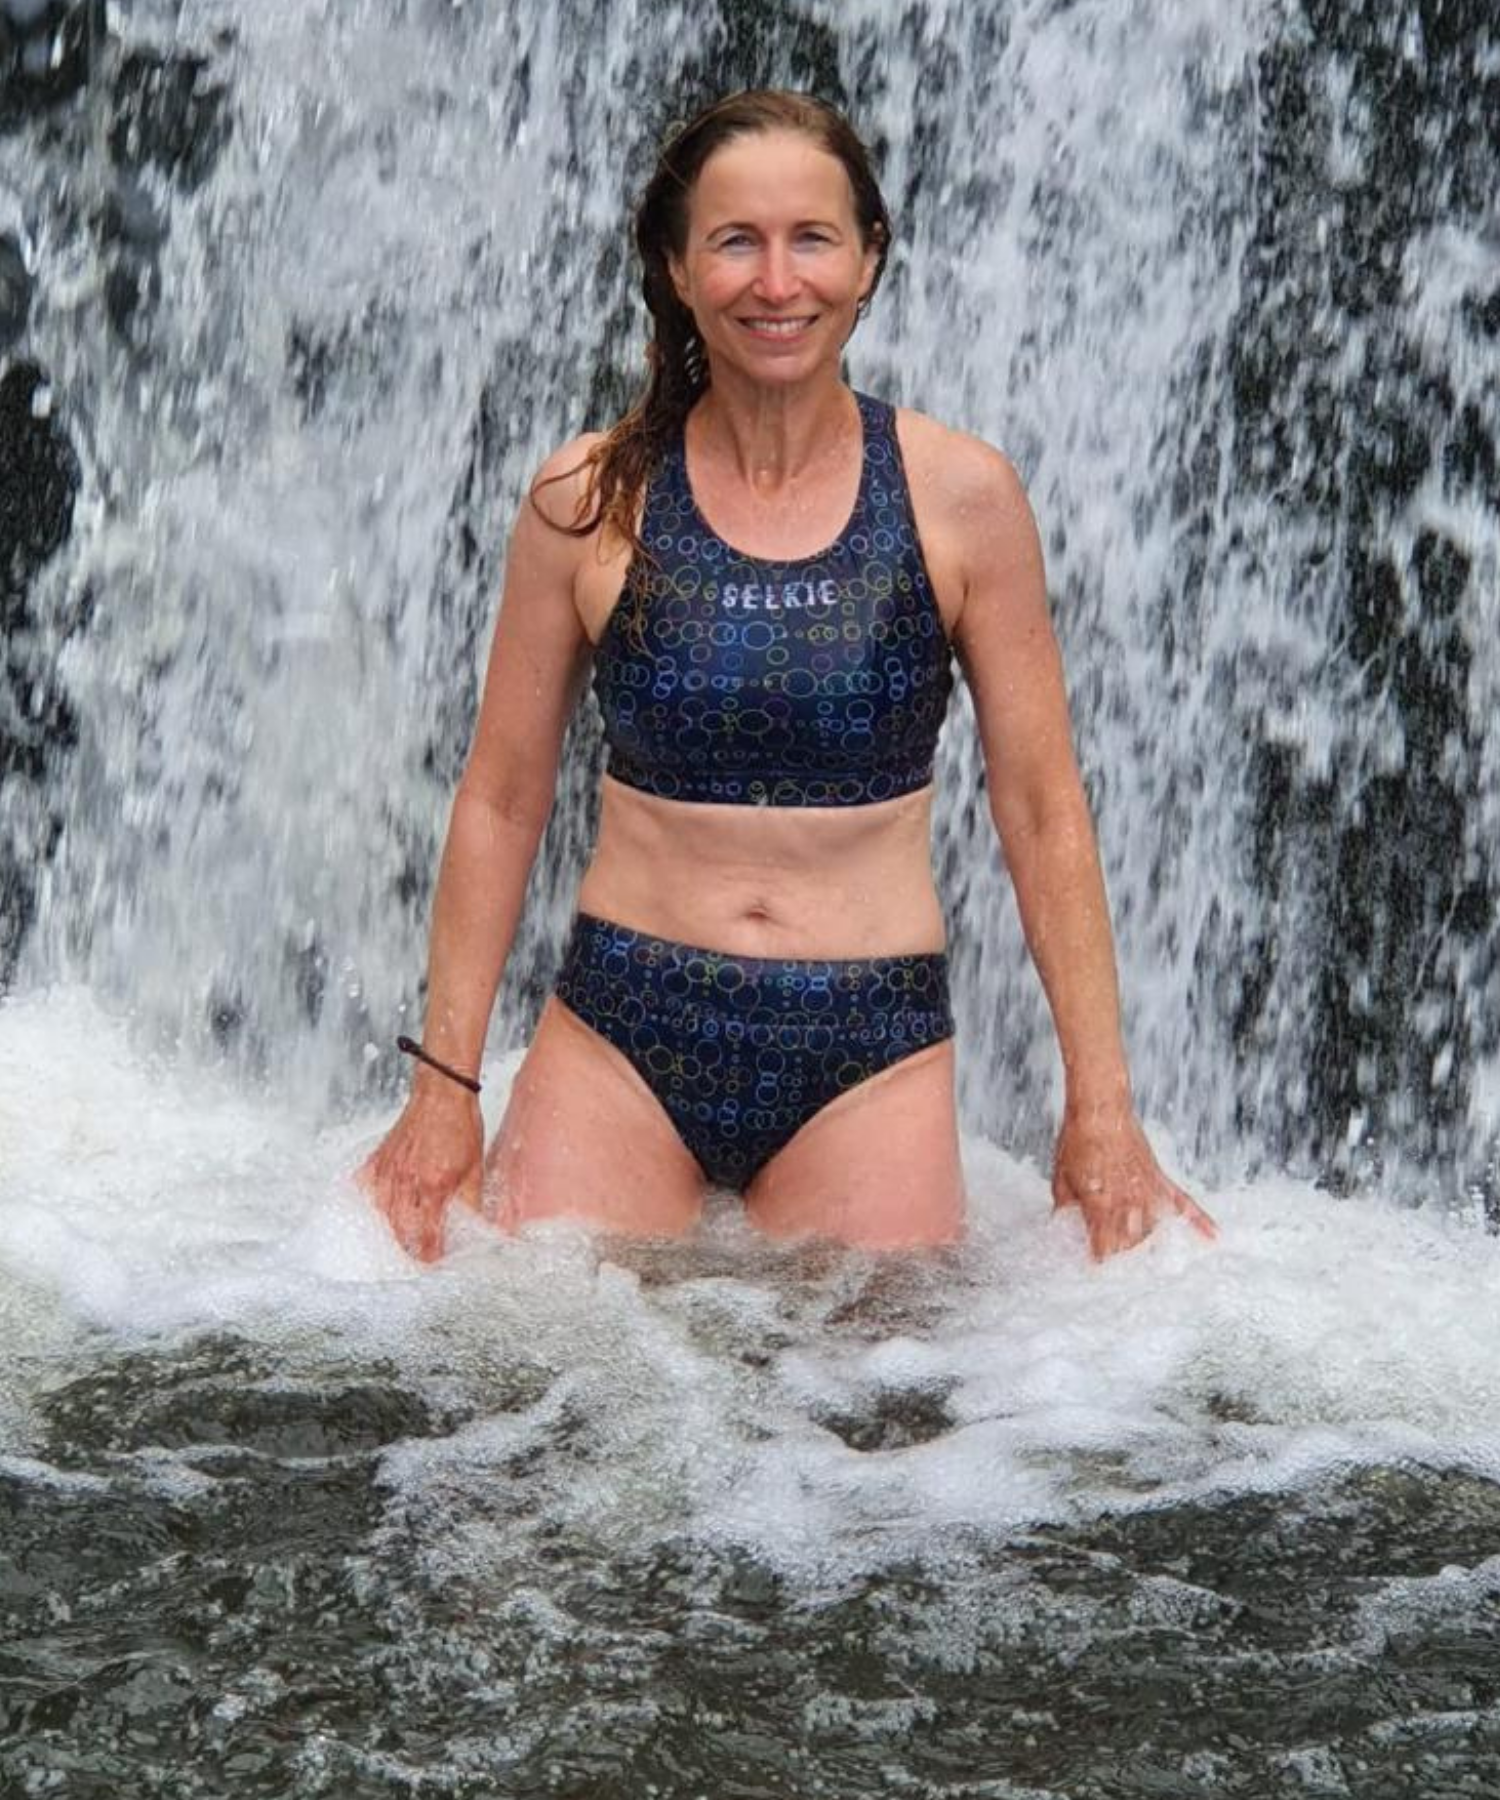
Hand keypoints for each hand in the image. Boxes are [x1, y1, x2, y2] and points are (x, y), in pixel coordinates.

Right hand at [355, 1079, 484, 1262]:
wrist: (442, 1093)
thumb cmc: (460, 1127)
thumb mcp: (475, 1169)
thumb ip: (472, 1204)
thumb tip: (477, 1229)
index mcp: (433, 1188)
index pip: (426, 1237)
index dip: (428, 1258)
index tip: (430, 1268)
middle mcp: (406, 1183)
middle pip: (398, 1233)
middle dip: (404, 1252)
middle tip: (410, 1264)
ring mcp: (387, 1173)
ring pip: (378, 1217)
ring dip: (385, 1235)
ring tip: (390, 1249)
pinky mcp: (376, 1162)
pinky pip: (364, 1193)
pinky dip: (366, 1208)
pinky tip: (368, 1216)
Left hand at [1051, 1108, 1216, 1258]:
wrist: (1099, 1111)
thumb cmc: (1077, 1143)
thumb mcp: (1061, 1180)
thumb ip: (1065, 1209)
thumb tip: (1062, 1227)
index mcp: (1100, 1206)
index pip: (1104, 1248)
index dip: (1100, 1261)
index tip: (1097, 1270)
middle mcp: (1127, 1203)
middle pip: (1131, 1245)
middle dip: (1123, 1257)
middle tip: (1119, 1264)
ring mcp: (1147, 1191)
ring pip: (1155, 1231)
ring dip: (1149, 1245)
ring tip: (1147, 1258)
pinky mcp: (1160, 1179)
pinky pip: (1184, 1203)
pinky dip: (1200, 1221)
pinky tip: (1213, 1237)